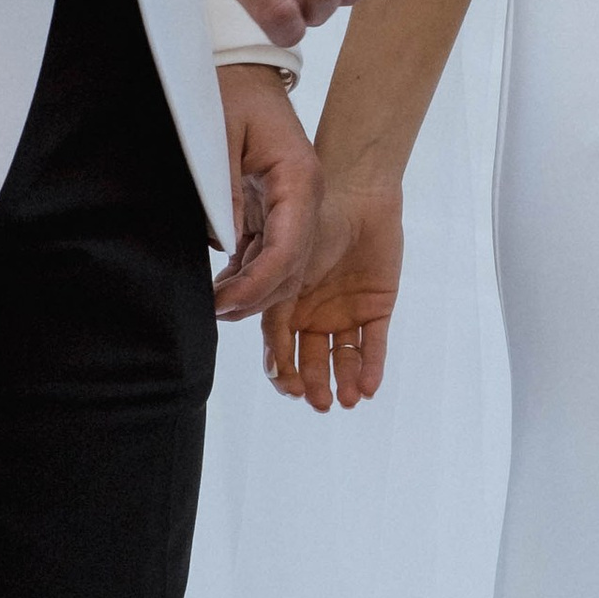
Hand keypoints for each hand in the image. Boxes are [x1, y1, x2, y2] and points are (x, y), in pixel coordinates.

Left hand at [212, 67, 320, 324]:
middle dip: (256, 297)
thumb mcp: (220, 136)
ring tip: (216, 306)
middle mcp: (304, 200)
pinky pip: (267, 252)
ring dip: (253, 292)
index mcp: (300, 181)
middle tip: (214, 312)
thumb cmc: (231, 95)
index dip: (258, 285)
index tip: (225, 305)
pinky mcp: (274, 209)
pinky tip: (224, 290)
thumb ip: (223, 191)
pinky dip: (248, 274)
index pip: (288, 249)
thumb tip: (223, 245)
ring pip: (282, 265)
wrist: (244, 73)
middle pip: (291, 266)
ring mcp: (293, 206)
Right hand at [261, 175, 402, 408]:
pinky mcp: (376, 308)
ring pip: (343, 357)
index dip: (283, 369)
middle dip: (313, 383)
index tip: (287, 387)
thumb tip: (222, 315)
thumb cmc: (314, 220)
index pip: (281, 346)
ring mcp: (346, 312)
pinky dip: (372, 366)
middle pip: (312, 358)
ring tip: (345, 400)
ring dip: (344, 381)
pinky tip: (368, 387)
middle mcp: (314, 313)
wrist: (359, 195)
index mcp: (287, 304)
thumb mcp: (284, 261)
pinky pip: (374, 343)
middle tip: (318, 402)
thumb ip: (262, 292)